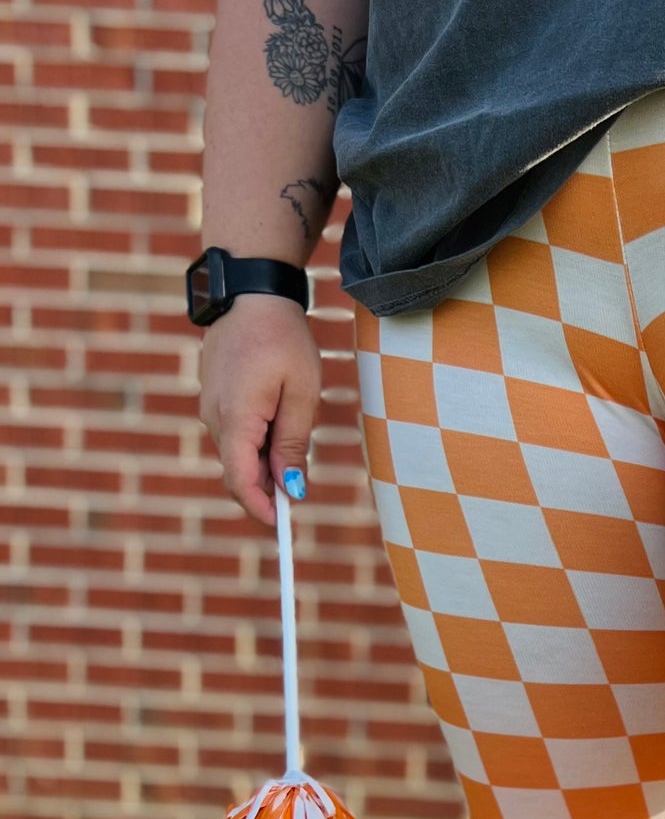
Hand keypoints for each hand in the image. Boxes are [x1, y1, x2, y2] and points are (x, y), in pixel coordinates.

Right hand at [198, 293, 320, 524]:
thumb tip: (291, 489)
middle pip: (238, 471)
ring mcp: (209, 407)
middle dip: (266, 488)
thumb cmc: (283, 340)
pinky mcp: (212, 397)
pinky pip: (233, 432)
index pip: (240, 480)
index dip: (260, 508)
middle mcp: (213, 417)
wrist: (251, 294)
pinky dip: (255, 440)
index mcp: (236, 419)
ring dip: (263, 461)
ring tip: (293, 437)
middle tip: (298, 491)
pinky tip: (277, 420)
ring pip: (236, 452)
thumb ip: (293, 444)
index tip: (282, 524)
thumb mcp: (302, 394)